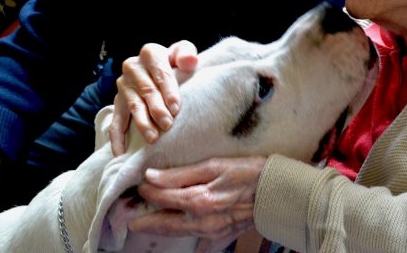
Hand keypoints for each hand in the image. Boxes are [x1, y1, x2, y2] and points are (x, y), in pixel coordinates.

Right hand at [109, 41, 198, 155]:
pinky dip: (117, 138)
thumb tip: (189, 61)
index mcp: (150, 53)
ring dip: (142, 123)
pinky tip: (120, 152)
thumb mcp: (183, 52)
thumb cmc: (176, 63)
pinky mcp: (118, 102)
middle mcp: (133, 67)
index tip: (176, 107)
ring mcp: (123, 85)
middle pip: (147, 91)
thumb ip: (186, 53)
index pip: (160, 73)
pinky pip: (115, 121)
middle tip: (167, 125)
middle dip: (157, 109)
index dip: (168, 90)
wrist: (159, 69)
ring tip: (153, 138)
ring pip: (133, 106)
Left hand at [128, 156, 265, 252]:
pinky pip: (199, 241)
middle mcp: (202, 220)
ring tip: (146, 225)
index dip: (147, 191)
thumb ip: (181, 174)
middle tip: (129, 219)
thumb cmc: (249, 172)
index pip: (161, 198)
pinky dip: (187, 238)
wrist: (278, 191)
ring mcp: (212, 231)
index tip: (139, 185)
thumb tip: (152, 176)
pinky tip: (184, 237)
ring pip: (178, 233)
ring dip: (160, 229)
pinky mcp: (222, 234)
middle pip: (164, 224)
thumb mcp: (214, 165)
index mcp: (198, 200)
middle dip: (145, 221)